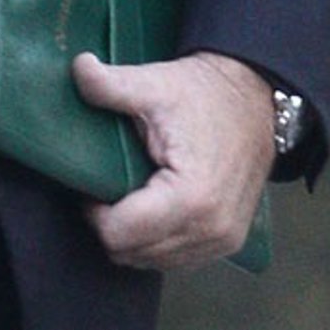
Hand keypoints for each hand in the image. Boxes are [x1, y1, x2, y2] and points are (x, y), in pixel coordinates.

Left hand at [72, 49, 273, 269]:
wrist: (250, 99)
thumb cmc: (202, 94)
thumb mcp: (153, 84)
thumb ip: (110, 84)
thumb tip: (78, 67)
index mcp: (192, 197)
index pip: (119, 235)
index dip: (93, 212)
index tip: (92, 182)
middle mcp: (211, 228)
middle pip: (133, 253)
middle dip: (110, 223)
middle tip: (106, 185)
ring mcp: (224, 241)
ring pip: (152, 261)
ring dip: (133, 234)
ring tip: (129, 193)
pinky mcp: (228, 242)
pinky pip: (176, 259)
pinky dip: (156, 240)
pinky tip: (150, 206)